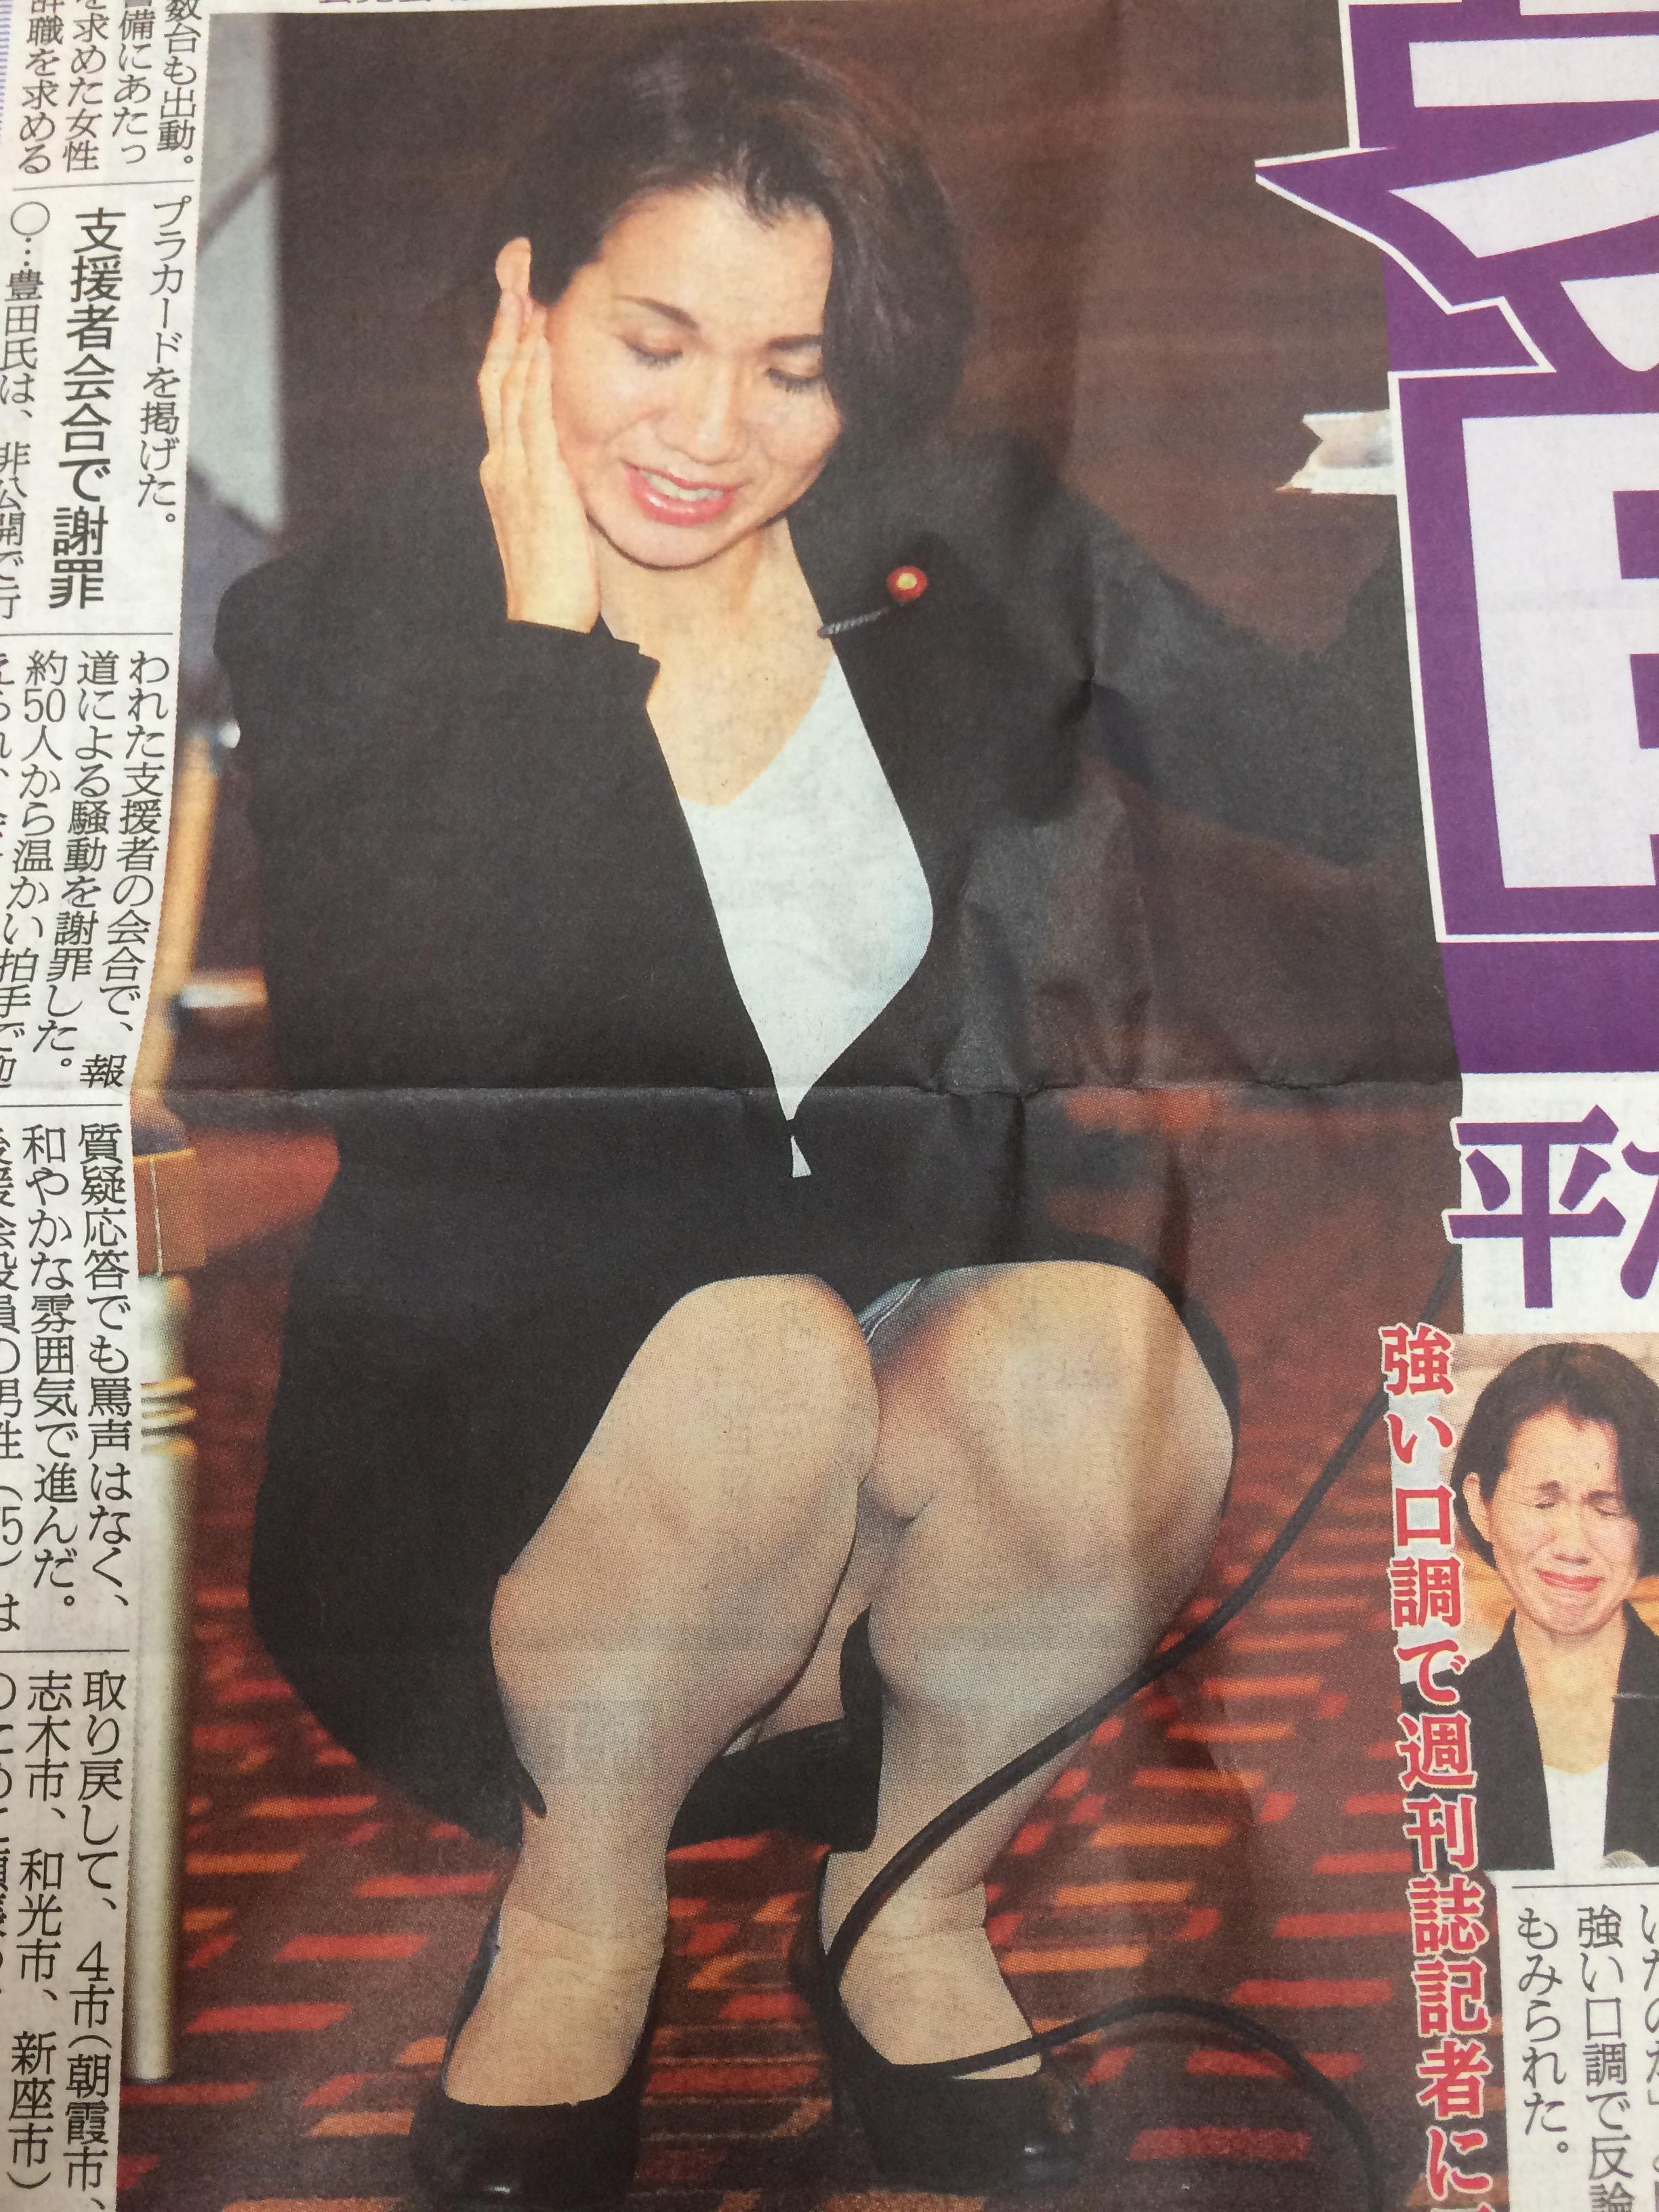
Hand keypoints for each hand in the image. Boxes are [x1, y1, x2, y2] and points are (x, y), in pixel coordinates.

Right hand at [478, 284, 599, 633]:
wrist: (541, 619)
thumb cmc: (554, 580)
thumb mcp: (554, 518)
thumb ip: (557, 484)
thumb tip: (572, 462)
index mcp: (503, 470)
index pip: (502, 392)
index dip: (507, 343)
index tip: (518, 300)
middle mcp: (501, 462)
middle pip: (496, 374)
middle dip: (504, 317)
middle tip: (513, 265)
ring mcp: (515, 470)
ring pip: (511, 387)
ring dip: (517, 332)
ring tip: (524, 284)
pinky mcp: (538, 482)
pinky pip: (533, 419)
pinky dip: (535, 377)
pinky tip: (542, 343)